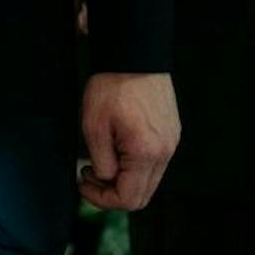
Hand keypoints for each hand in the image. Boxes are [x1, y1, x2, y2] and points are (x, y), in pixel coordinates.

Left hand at [78, 71, 178, 211]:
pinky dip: (135, 166)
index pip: (128, 199)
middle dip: (112, 193)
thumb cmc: (112, 85)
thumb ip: (101, 163)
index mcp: (146, 153)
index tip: (83, 183)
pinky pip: (155, 163)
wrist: (134, 55)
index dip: (101, 199)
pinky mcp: (171, 133)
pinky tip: (118, 149)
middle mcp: (165, 152)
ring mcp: (171, 143)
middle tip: (90, 175)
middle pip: (142, 196)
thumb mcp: (94, 127)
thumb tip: (105, 179)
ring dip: (124, 180)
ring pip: (149, 181)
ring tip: (102, 160)